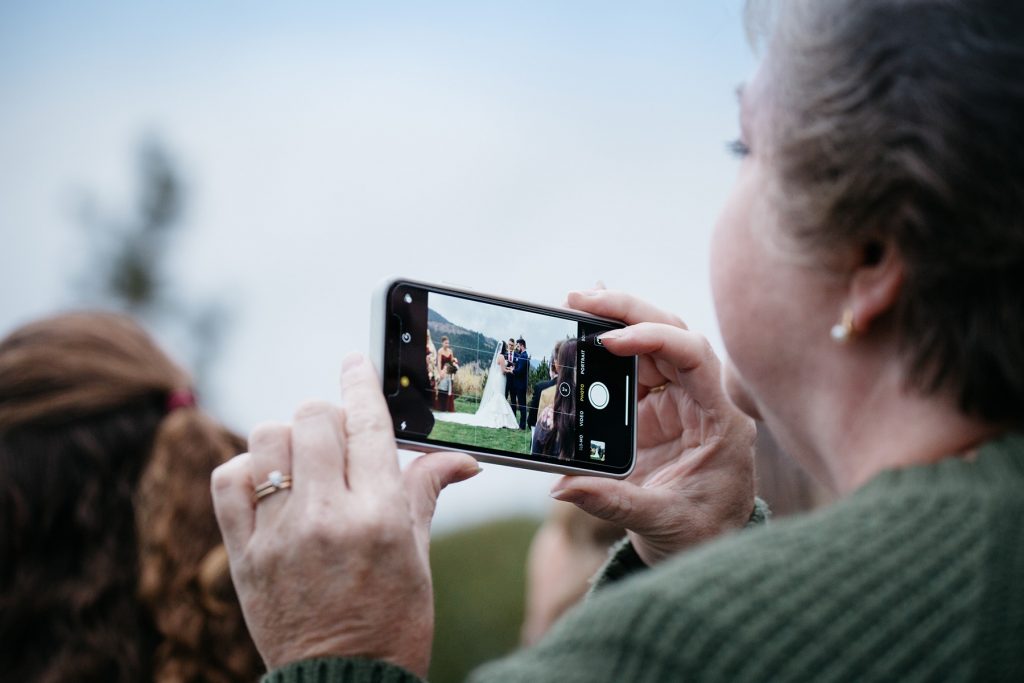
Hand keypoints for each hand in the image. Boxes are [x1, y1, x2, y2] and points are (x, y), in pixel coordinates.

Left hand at [211, 354, 479, 675]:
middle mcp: (327, 517)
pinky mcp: (243, 554)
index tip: (354, 364)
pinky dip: (247, 471)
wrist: (343, 682)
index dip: (359, 381)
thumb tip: (463, 461)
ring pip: (267, 438)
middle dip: (329, 414)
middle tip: (338, 437)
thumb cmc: (394, 621)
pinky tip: (270, 485)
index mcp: (381, 515)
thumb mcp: (418, 556)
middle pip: (313, 417)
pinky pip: (228, 480)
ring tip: (304, 463)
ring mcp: (279, 534)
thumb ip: (425, 492)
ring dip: (288, 439)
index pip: (367, 422)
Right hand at [550, 290, 755, 565]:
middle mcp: (702, 398)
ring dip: (617, 318)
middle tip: (580, 298)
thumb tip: (562, 486)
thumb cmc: (701, 533)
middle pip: (673, 332)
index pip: (694, 357)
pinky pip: (636, 365)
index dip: (654, 339)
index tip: (610, 342)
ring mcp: (679, 400)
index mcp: (718, 419)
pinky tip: (584, 325)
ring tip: (574, 302)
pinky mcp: (656, 408)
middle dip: (628, 310)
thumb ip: (613, 503)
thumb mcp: (661, 522)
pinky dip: (610, 345)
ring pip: (654, 340)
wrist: (709, 543)